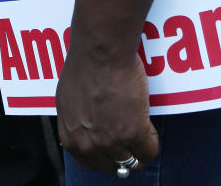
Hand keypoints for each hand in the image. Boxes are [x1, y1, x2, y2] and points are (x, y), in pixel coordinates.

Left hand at [56, 48, 158, 174]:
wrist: (100, 53)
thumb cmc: (84, 66)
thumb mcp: (68, 100)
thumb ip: (75, 121)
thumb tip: (83, 129)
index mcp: (70, 138)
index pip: (91, 163)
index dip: (106, 155)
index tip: (114, 147)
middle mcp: (88, 145)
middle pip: (112, 167)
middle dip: (123, 156)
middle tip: (132, 143)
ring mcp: (111, 141)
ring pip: (131, 162)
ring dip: (138, 151)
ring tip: (143, 135)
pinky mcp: (133, 133)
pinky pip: (149, 151)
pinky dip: (152, 141)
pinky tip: (149, 125)